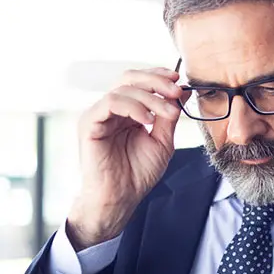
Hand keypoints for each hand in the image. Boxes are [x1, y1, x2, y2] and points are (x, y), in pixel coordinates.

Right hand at [66, 68, 182, 250]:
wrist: (122, 197)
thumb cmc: (138, 173)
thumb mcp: (162, 141)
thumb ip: (169, 116)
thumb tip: (183, 92)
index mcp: (128, 111)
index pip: (140, 82)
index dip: (159, 76)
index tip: (180, 81)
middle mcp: (111, 109)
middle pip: (129, 78)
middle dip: (156, 81)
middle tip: (176, 91)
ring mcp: (99, 114)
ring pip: (123, 88)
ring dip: (151, 97)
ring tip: (169, 113)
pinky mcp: (90, 123)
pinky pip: (110, 102)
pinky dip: (133, 106)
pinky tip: (148, 120)